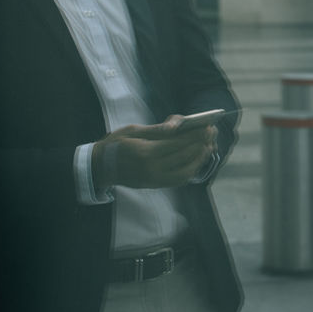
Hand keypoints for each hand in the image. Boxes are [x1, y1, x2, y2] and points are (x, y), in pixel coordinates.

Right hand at [93, 119, 216, 189]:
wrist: (100, 167)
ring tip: (208, 147)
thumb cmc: (115, 144)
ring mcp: (153, 179)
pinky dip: (190, 171)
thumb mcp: (132, 130)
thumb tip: (177, 126)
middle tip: (212, 133)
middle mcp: (151, 169)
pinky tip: (196, 161)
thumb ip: (157, 130)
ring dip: (199, 159)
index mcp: (145, 152)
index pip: (177, 144)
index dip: (194, 136)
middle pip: (183, 157)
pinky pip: (177, 180)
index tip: (207, 127)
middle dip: (200, 144)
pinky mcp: (154, 185)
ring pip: (184, 172)